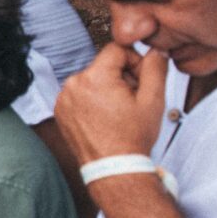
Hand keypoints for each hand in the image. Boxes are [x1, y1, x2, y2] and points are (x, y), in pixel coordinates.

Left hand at [53, 40, 169, 165]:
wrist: (113, 168)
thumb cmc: (131, 139)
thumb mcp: (152, 100)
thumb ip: (155, 68)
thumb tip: (156, 50)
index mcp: (94, 77)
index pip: (117, 49)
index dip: (134, 62)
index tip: (140, 81)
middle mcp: (73, 84)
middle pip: (104, 65)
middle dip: (121, 78)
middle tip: (132, 101)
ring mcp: (64, 98)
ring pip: (92, 80)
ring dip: (107, 89)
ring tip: (118, 112)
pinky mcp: (60, 110)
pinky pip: (80, 95)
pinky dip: (92, 101)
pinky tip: (104, 118)